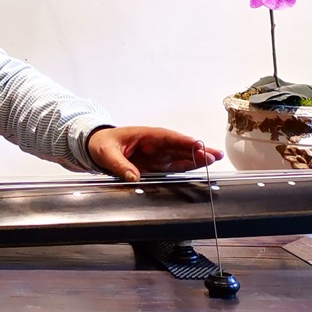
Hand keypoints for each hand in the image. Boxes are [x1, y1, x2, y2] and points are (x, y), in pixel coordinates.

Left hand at [87, 126, 222, 182]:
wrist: (97, 146)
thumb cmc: (102, 144)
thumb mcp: (106, 152)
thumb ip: (119, 165)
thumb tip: (133, 176)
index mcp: (145, 135)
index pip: (168, 137)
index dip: (183, 142)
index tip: (197, 145)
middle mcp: (156, 144)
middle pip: (179, 146)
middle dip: (197, 150)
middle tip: (214, 155)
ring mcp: (158, 154)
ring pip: (182, 155)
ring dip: (197, 158)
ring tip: (215, 159)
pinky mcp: (158, 165)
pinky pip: (176, 165)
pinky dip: (188, 166)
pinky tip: (201, 168)